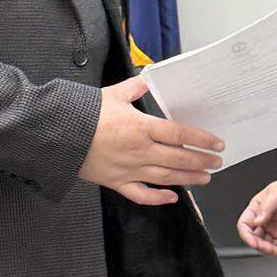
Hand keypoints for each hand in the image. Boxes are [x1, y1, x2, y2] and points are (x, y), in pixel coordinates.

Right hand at [79, 76, 224, 205]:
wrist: (59, 134)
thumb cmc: (85, 113)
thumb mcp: (113, 94)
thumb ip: (134, 87)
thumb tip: (147, 78)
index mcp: (142, 127)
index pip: (180, 134)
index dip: (201, 140)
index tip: (217, 144)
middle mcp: (140, 150)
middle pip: (179, 159)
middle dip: (201, 161)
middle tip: (217, 162)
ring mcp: (130, 169)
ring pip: (166, 178)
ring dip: (188, 179)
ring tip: (205, 178)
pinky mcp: (117, 182)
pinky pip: (141, 194)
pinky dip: (158, 198)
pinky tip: (172, 198)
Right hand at [236, 175, 276, 255]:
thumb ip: (267, 208)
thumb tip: (257, 221)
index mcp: (257, 207)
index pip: (244, 223)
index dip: (246, 234)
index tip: (253, 240)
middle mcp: (263, 219)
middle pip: (252, 236)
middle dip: (257, 244)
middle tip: (265, 247)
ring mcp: (273, 228)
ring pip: (262, 244)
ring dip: (266, 250)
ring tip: (274, 250)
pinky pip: (275, 246)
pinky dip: (275, 251)